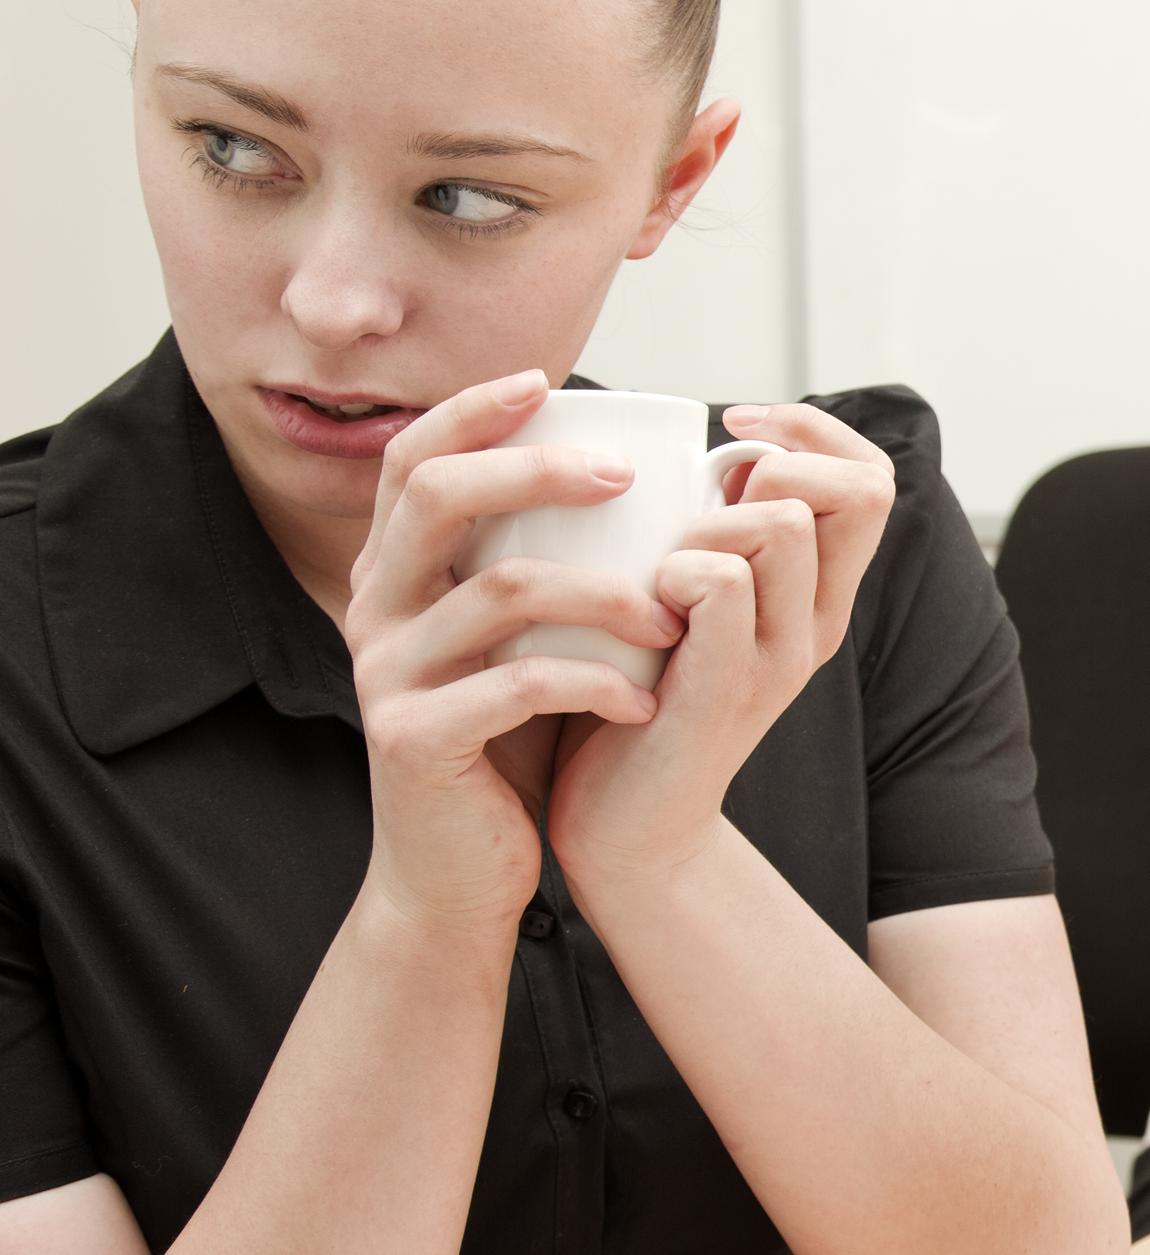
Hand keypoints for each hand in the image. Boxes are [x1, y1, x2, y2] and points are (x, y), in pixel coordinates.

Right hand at [346, 372, 682, 938]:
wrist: (457, 871)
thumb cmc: (506, 738)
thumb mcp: (517, 638)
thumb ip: (537, 563)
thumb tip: (623, 472)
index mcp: (395, 573)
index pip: (414, 461)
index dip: (471, 410)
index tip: (547, 382)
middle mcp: (375, 610)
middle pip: (440, 496)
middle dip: (536, 469)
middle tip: (625, 476)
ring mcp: (387, 675)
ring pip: (501, 591)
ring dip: (605, 593)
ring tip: (670, 615)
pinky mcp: (415, 740)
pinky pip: (518, 685)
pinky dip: (596, 682)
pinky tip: (645, 698)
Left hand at [545, 403, 896, 887]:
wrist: (628, 831)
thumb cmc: (638, 697)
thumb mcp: (694, 603)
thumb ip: (715, 536)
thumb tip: (704, 453)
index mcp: (818, 595)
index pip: (873, 477)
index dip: (815, 428)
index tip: (739, 428)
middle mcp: (819, 623)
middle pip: (852, 490)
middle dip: (773, 468)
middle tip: (703, 513)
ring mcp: (781, 658)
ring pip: (781, 524)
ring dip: (707, 522)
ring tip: (662, 570)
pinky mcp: (728, 688)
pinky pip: (722, 583)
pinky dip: (675, 570)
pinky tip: (644, 608)